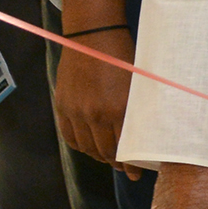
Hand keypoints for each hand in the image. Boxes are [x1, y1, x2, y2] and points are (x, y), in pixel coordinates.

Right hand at [52, 33, 132, 164]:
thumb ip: (137, 109)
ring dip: (97, 156)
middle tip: (125, 168)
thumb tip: (145, 132)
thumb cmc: (121, 55)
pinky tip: (89, 146)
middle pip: (104, 152)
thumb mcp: (137, 83)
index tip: (136, 172)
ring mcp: (76, 111)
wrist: (92, 36)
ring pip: (86, 147)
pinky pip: (69, 136)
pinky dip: (79, 145)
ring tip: (108, 158)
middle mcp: (95, 114)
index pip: (124, 148)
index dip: (130, 164)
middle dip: (116, 164)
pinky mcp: (62, 105)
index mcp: (118, 109)